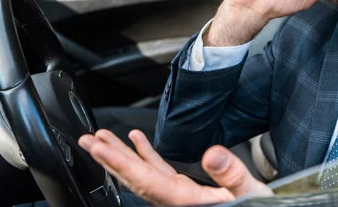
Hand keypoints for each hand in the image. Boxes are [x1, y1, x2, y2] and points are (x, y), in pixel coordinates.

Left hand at [78, 129, 272, 205]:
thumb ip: (231, 175)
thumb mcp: (251, 193)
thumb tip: (211, 155)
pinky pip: (158, 171)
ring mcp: (177, 195)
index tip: (98, 148)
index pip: (145, 180)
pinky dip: (146, 154)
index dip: (119, 163)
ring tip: (103, 138)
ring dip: (122, 155)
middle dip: (109, 159)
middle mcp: (174, 200)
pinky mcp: (183, 190)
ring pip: (142, 174)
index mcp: (184, 201)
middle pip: (135, 178)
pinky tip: (137, 140)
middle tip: (87, 141)